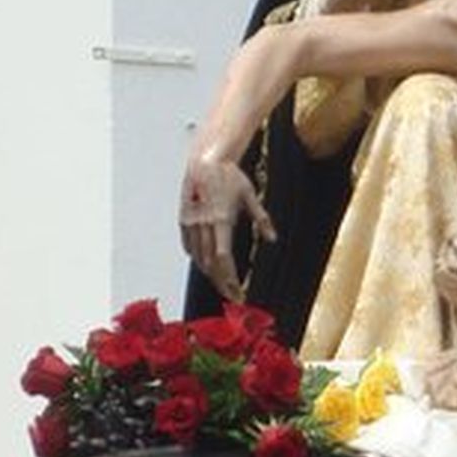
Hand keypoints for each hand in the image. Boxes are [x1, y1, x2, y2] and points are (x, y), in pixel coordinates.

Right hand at [180, 157, 274, 299]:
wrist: (205, 161)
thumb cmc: (229, 176)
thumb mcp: (250, 196)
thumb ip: (262, 219)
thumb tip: (273, 239)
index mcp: (221, 220)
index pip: (225, 259)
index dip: (230, 279)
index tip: (238, 292)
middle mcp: (204, 224)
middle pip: (211, 264)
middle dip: (222, 283)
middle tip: (232, 296)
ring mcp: (192, 223)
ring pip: (199, 258)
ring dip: (211, 274)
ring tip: (223, 284)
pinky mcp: (184, 220)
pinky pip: (189, 247)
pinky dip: (198, 259)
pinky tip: (207, 265)